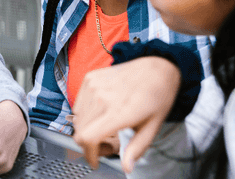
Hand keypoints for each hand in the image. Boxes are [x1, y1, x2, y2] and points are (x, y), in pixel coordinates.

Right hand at [72, 56, 179, 172]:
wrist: (156, 67)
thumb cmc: (157, 96)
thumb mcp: (152, 128)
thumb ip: (136, 149)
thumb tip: (126, 167)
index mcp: (118, 111)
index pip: (87, 138)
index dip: (88, 154)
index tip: (95, 160)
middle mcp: (102, 97)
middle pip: (79, 131)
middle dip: (90, 144)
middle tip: (107, 143)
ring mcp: (93, 85)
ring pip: (77, 119)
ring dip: (87, 128)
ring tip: (105, 126)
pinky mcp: (90, 78)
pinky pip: (78, 104)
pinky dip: (86, 113)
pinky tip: (102, 112)